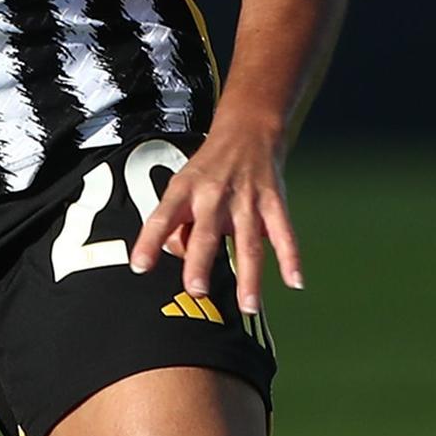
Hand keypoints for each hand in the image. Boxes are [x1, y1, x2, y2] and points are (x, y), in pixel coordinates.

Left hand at [128, 121, 304, 314]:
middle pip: (206, 233)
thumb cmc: (209, 166)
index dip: (149, 242)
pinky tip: (295, 282)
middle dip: (200, 262)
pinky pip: (284, 234)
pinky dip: (291, 258)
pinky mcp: (274, 201)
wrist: (247, 129)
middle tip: (197, 291)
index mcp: (185, 190)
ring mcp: (247, 199)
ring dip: (249, 277)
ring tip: (247, 305)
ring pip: (248, 243)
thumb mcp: (182, 184)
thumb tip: (174, 255)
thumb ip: (177, 221)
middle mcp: (214, 195)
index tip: (140, 266)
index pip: (162, 217)